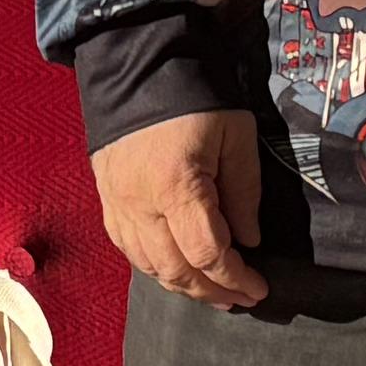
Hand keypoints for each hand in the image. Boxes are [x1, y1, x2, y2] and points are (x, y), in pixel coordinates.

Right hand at [93, 107, 271, 309]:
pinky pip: (128, 250)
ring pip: (149, 267)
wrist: (136, 67)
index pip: (207, 255)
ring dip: (183, 286)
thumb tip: (249, 241)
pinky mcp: (106, 199)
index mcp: (176, 187)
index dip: (235, 279)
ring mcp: (118, 204)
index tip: (259, 288)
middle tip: (241, 298)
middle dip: (213, 292)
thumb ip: (245, 192)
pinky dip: (154, 268)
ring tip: (212, 291)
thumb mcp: (236, 136)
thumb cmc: (194, 97)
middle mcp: (141, 205)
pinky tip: (175, 270)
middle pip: (176, 271)